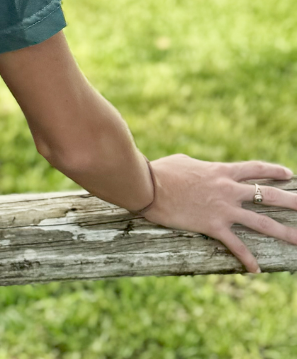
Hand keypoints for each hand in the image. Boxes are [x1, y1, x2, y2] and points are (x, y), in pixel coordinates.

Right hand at [143, 156, 296, 271]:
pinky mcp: (213, 226)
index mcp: (222, 171)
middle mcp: (228, 189)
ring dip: (283, 233)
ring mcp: (223, 208)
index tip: (290, 174)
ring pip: (261, 222)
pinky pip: (235, 244)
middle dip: (292, 201)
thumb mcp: (185, 162)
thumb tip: (201, 170)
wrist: (149, 185)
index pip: (255, 169)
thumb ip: (200, 168)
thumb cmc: (162, 171)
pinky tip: (256, 270)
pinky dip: (247, 258)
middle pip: (268, 194)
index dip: (273, 171)